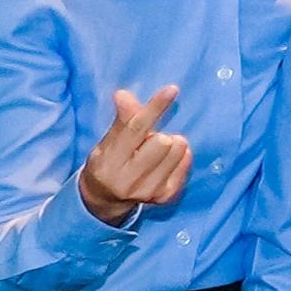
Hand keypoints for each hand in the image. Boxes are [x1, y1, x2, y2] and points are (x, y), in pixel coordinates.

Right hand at [68, 81, 189, 228]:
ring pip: (178, 150)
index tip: (172, 89)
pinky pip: (186, 162)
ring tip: (155, 153)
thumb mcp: (107, 142)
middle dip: (159, 135)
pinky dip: (179, 156)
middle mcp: (128, 180)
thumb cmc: (108, 163)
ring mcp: (148, 191)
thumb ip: (121, 120)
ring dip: (171, 145)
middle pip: (162, 141)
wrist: (104, 200)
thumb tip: (123, 95)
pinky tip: (164, 162)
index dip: (154, 108)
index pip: (135, 130)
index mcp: (109, 162)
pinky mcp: (165, 196)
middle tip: (148, 142)